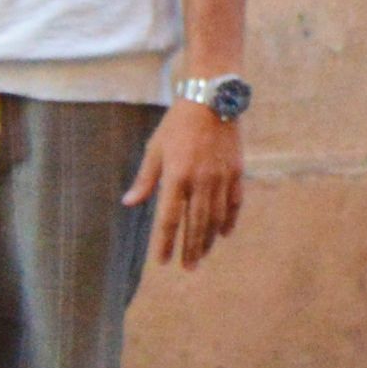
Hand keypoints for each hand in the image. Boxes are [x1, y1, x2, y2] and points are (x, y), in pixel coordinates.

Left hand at [130, 98, 244, 268]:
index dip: (165, 243)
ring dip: (208, 239)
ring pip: (216, 218)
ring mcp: (222, 178)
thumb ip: (145, 179)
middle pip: (196, 224)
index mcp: (177, 176)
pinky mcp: (237, 172)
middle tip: (188, 269)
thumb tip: (129, 203)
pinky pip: (235, 203)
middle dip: (191, 249)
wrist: (212, 99)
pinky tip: (223, 234)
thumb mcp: (155, 149)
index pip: (169, 218)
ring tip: (202, 255)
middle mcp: (201, 181)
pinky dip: (229, 220)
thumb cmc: (177, 124)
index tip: (161, 262)